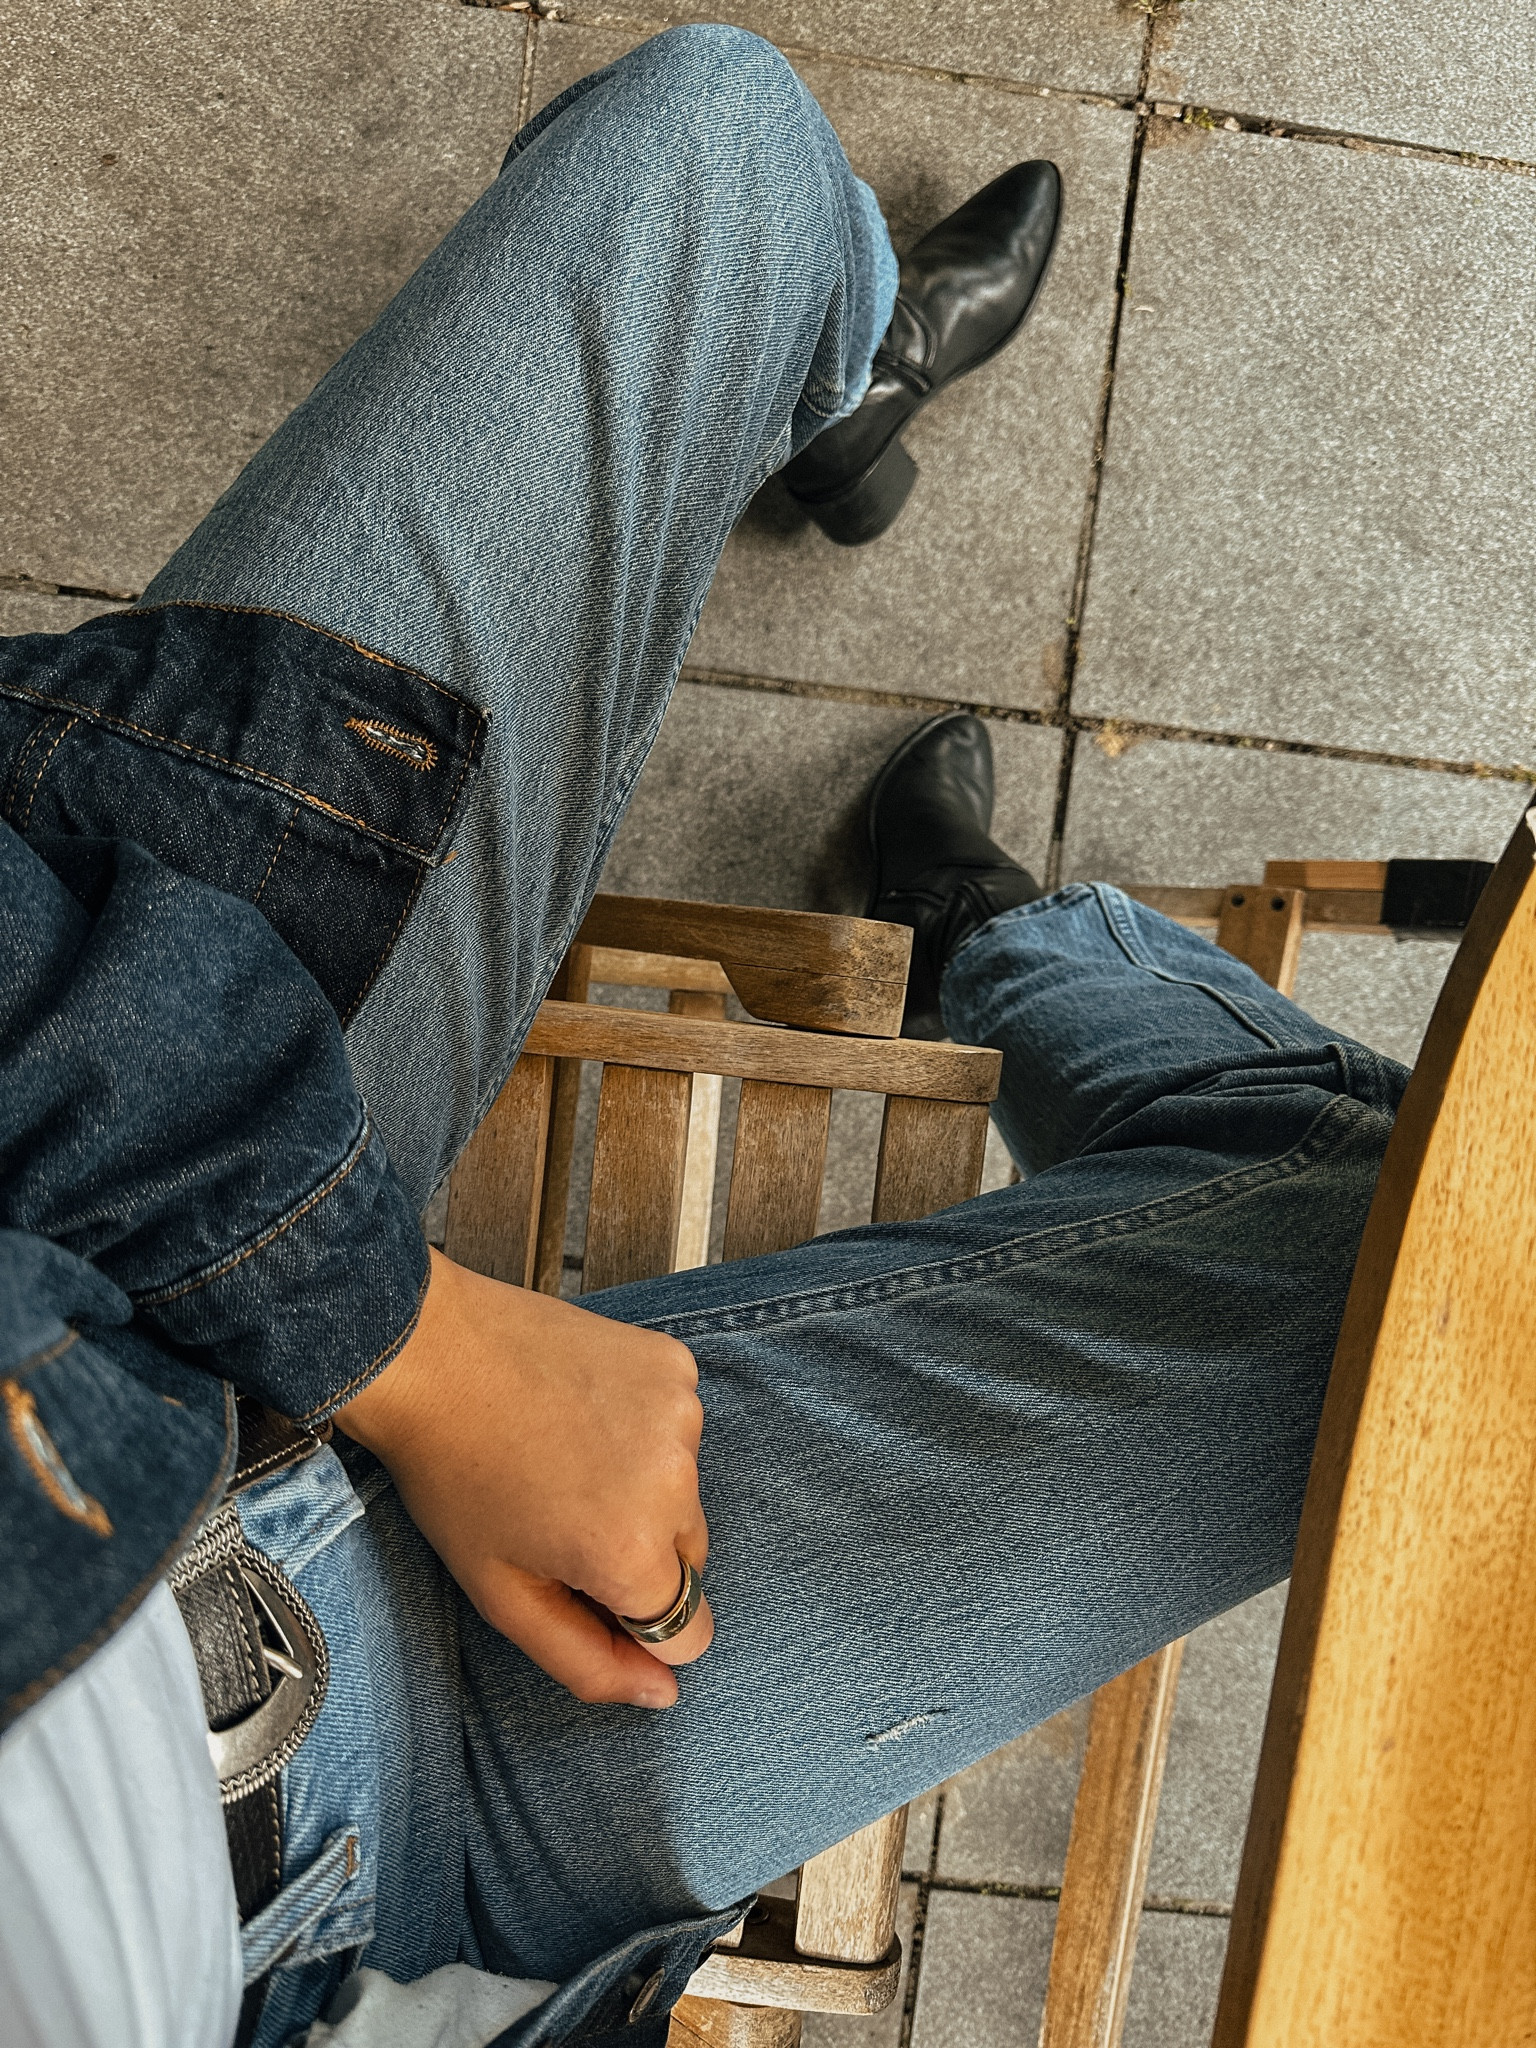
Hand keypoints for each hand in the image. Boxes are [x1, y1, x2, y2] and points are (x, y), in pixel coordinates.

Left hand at [336, 1247, 712, 1707]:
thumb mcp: (503, 1593)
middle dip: (636, 1549)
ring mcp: (682, 1415)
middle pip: (688, 1557)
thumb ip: (587, 1660)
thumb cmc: (454, 1476)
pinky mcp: (676, 1365)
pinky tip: (582, 1408)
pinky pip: (678, 1426)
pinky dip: (643, 1426)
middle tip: (559, 1510)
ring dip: (640, 1484)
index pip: (688, 1632)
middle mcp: (675, 1482)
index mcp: (633, 1551)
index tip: (578, 1576)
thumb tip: (662, 1694)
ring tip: (563, 1452)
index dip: (631, 1617)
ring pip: (683, 1488)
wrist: (433, 1351)